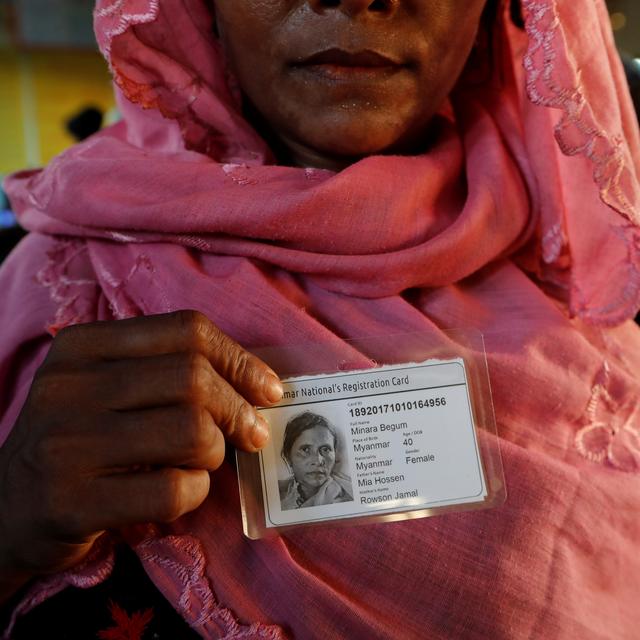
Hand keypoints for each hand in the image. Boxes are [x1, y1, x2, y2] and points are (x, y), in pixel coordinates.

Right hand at [0, 310, 282, 599]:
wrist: (4, 508)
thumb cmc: (78, 441)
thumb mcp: (106, 388)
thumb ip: (167, 372)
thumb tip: (256, 381)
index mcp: (83, 346)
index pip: (187, 330)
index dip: (240, 359)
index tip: (268, 389)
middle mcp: (70, 386)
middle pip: (194, 378)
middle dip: (239, 410)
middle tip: (252, 433)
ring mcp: (67, 443)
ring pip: (190, 431)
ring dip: (215, 453)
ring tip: (203, 463)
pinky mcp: (72, 501)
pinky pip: (171, 490)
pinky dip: (194, 493)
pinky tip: (179, 493)